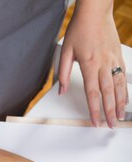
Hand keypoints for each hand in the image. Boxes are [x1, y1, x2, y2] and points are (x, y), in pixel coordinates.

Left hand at [59, 1, 126, 127]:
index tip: (96, 121)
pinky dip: (124, 90)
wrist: (95, 10)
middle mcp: (103, 63)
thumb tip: (61, 91)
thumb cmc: (80, 28)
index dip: (94, 109)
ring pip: (118, 86)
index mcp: (89, 64)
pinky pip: (123, 76)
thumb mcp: (66, 50)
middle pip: (107, 93)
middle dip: (109, 111)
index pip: (92, 93)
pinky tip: (125, 99)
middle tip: (110, 125)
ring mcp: (113, 59)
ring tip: (120, 117)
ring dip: (120, 103)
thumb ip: (64, 73)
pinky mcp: (118, 55)